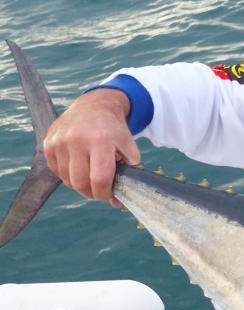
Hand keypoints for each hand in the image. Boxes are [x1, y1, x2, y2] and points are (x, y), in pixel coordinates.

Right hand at [43, 88, 139, 205]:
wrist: (94, 106)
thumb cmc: (114, 130)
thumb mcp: (129, 147)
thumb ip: (127, 175)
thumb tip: (116, 203)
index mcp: (100, 140)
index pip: (99, 179)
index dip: (105, 193)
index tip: (109, 195)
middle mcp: (76, 140)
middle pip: (80, 183)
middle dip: (92, 193)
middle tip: (100, 190)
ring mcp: (59, 141)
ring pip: (67, 180)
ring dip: (80, 184)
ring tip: (90, 175)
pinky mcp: (48, 143)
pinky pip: (57, 171)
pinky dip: (68, 175)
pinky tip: (79, 166)